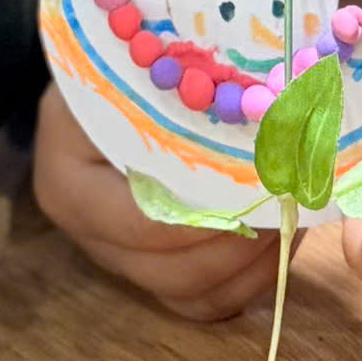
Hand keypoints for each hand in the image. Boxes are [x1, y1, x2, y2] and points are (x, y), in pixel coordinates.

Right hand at [32, 85, 284, 322]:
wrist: (105, 72)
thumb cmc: (125, 61)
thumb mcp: (141, 67)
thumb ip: (186, 102)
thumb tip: (270, 124)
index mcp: (68, 180)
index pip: (142, 221)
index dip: (209, 217)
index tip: (265, 192)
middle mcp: (86, 230)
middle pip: (169, 271)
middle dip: (240, 245)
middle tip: (291, 206)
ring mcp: (117, 255)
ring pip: (189, 293)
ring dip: (251, 266)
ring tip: (294, 219)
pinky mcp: (148, 268)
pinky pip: (200, 300)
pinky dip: (245, 280)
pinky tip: (279, 241)